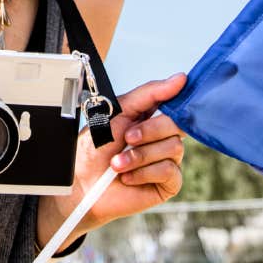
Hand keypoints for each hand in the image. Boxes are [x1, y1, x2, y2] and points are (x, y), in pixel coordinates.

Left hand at [38, 73, 187, 245]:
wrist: (82, 183)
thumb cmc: (95, 149)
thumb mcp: (119, 112)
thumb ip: (149, 93)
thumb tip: (179, 79)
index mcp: (151, 118)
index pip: (174, 103)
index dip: (176, 98)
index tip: (179, 87)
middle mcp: (162, 138)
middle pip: (176, 124)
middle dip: (148, 131)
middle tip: (127, 138)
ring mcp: (167, 160)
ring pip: (174, 147)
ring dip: (140, 155)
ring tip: (119, 163)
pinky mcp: (168, 183)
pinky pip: (169, 170)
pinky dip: (144, 172)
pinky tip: (129, 177)